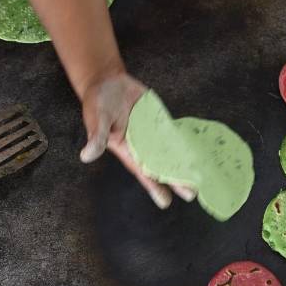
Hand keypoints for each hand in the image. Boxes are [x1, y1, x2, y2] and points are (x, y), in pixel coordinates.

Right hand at [79, 73, 196, 209]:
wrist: (108, 82)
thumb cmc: (98, 103)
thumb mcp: (96, 118)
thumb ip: (96, 136)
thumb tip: (86, 156)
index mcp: (125, 149)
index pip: (141, 170)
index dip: (153, 186)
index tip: (165, 202)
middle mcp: (141, 144)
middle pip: (160, 165)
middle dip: (175, 179)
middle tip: (191, 194)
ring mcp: (152, 133)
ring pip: (170, 152)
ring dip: (183, 163)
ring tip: (199, 177)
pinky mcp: (159, 121)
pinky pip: (173, 133)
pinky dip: (184, 142)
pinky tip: (197, 150)